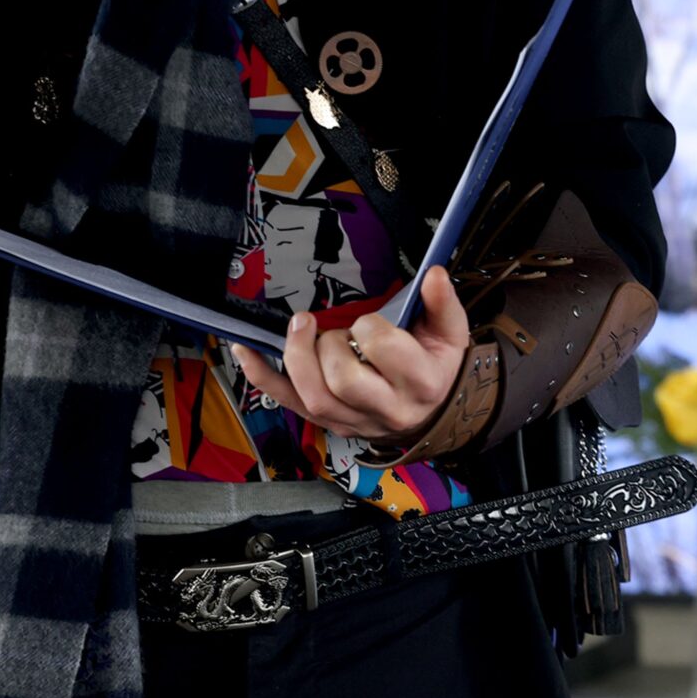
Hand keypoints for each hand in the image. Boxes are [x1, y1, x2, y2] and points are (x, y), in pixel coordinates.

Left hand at [231, 267, 471, 445]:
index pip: (384, 350)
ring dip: (297, 356)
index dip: (370, 327)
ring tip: (301, 328)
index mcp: (419, 382)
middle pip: (343, 380)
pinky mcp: (329, 423)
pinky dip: (262, 375)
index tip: (369, 321)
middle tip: (336, 330)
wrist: (431, 413)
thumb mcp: (450, 335)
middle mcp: (386, 408)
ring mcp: (354, 420)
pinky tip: (246, 349)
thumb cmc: (436, 368)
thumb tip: (434, 274)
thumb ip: (443, 304)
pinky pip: (288, 402)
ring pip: (314, 397)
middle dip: (330, 344)